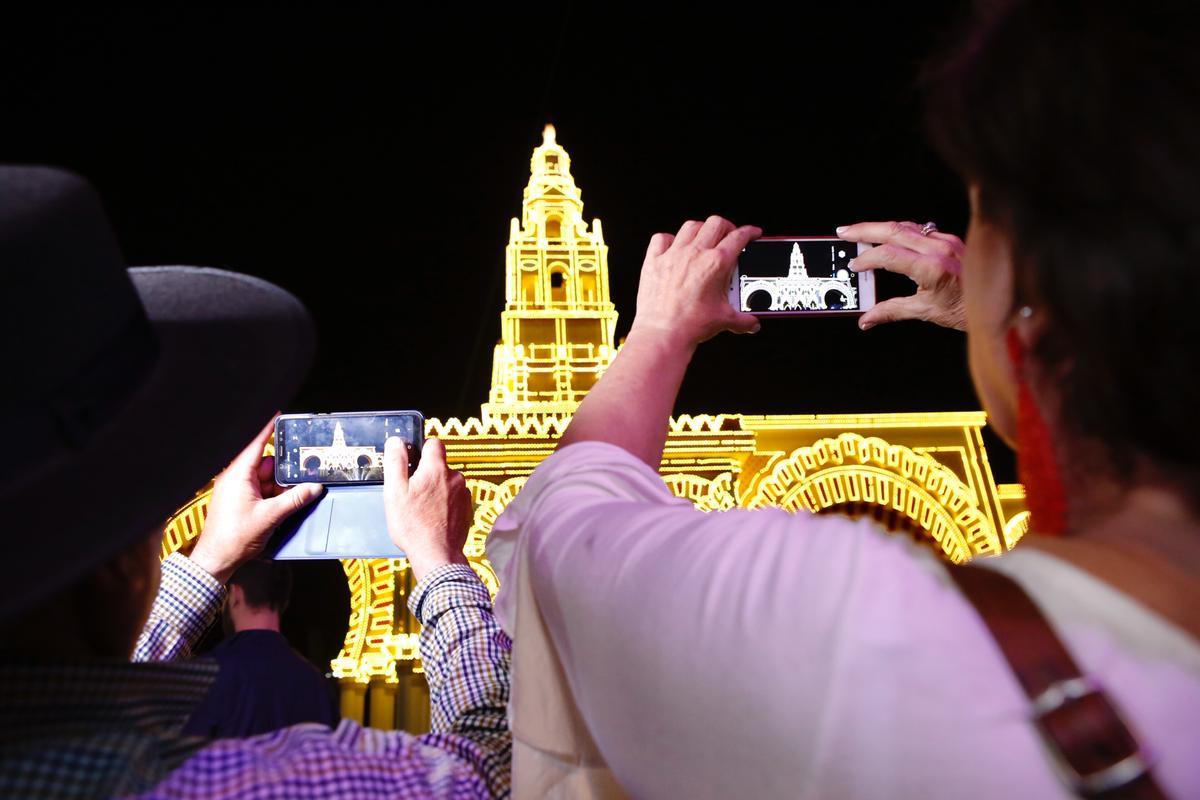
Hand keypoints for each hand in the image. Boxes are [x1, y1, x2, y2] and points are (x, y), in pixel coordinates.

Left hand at [189, 418, 322, 582]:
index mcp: (238, 475)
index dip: (267, 429)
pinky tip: (282, 507)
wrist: (217, 560)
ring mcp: (237, 491)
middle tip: (300, 477)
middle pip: (267, 464)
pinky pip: (262, 492)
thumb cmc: (232, 538)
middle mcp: (236, 480)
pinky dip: (274, 498)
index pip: (255, 444)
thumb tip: (313, 488)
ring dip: (279, 489)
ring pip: (266, 480)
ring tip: (290, 499)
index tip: (278, 416)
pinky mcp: (240, 502)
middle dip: (283, 473)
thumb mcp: (270, 516)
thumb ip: (295, 500)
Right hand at [383, 437, 470, 583]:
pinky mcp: (467, 509)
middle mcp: (455, 477)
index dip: (421, 450)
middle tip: (412, 494)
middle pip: (439, 466)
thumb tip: (396, 442)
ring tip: (422, 509)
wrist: (437, 554)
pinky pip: (454, 499)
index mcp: (436, 469)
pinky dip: (445, 504)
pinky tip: (434, 518)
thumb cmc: (413, 525)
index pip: (434, 443)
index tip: (412, 463)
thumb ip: (396, 462)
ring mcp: (463, 494)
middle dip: (427, 475)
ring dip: (436, 490)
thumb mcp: (394, 491)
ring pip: (447, 483)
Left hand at [628, 216, 761, 352]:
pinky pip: (660, 239)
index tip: (752, 233)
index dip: (749, 232)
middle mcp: (694, 254)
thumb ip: (743, 320)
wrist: (663, 334)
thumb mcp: (724, 320)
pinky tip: (674, 247)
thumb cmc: (690, 326)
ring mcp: (673, 255)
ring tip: (705, 239)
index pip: (738, 237)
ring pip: (690, 226)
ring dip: (701, 229)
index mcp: (716, 264)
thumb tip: (751, 323)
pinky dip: (669, 239)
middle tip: (729, 236)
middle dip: (727, 227)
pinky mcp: (654, 261)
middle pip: (715, 223)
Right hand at [838, 221, 966, 330]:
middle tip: (843, 232)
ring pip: (906, 226)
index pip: (889, 255)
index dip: (867, 259)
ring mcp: (947, 241)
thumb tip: (867, 319)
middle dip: (865, 230)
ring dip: (881, 227)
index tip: (854, 266)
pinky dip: (900, 231)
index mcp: (932, 268)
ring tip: (860, 232)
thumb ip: (892, 311)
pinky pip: (920, 229)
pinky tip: (890, 236)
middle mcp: (939, 249)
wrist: (1000, 304)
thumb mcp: (926, 312)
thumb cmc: (966, 310)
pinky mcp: (951, 240)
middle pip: (893, 230)